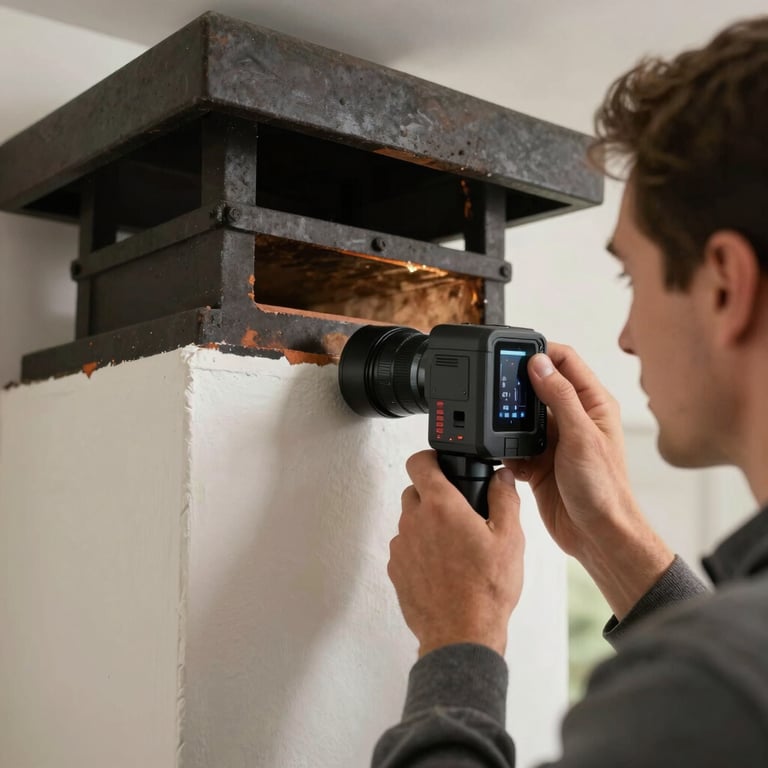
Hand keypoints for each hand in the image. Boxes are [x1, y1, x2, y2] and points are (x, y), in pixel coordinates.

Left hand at [388, 450, 523, 657]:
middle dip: (433, 495)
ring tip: (454, 547)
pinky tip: (443, 567)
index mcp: (442, 507)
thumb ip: (504, 499)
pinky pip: (405, 547)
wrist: (461, 634)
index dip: (429, 458)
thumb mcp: (509, 539)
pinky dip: (419, 550)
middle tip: (458, 513)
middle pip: (415, 491)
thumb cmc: (485, 590)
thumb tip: (502, 478)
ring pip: (410, 521)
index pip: (419, 462)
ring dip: (427, 525)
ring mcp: (402, 546)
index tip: (440, 464)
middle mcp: (415, 521)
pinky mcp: (396, 569)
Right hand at [506, 343, 672, 618]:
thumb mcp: (582, 437)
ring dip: (508, 419)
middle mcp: (572, 418)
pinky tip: (504, 452)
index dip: (540, 351)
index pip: (565, 361)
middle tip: (498, 387)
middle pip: (538, 385)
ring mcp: (554, 440)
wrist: (597, 535)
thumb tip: (539, 363)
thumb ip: (560, 397)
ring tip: (498, 422)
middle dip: (517, 385)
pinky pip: (513, 445)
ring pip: (522, 416)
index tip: (515, 352)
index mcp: (592, 404)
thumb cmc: (604, 490)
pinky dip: (505, 447)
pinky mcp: (538, 462)